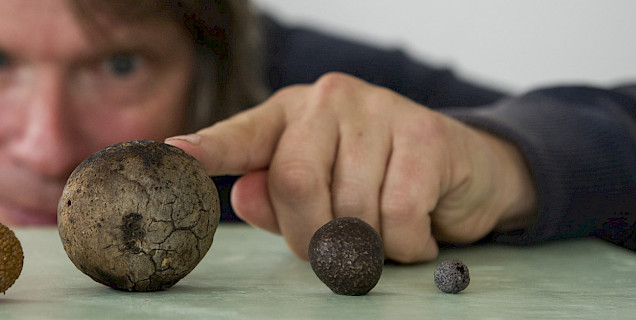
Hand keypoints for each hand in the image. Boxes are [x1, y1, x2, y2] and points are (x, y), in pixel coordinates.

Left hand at [166, 73, 535, 262]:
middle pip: (293, 181)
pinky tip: (415, 234)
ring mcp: (378, 109)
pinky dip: (405, 245)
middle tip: (335, 252)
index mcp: (288, 115)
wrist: (463, 173)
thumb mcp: (317, 197)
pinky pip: (397, 214)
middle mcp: (328, 101)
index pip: (241, 134)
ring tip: (383, 235)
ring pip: (349, 205)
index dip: (206, 149)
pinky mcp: (425, 133)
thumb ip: (274, 200)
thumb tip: (241, 196)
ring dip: (366, 246)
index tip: (172, 156)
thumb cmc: (374, 185)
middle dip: (312, 236)